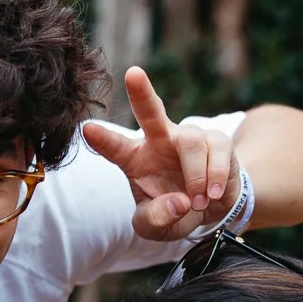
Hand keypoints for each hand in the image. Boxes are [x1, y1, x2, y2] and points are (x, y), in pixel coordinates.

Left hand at [80, 67, 235, 240]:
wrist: (210, 209)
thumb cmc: (174, 212)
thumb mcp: (156, 228)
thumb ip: (156, 220)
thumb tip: (178, 203)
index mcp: (135, 158)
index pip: (115, 147)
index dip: (102, 139)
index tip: (87, 130)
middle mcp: (160, 141)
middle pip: (151, 112)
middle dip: (142, 92)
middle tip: (133, 74)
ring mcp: (188, 137)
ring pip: (189, 140)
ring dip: (194, 175)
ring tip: (196, 201)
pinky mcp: (216, 140)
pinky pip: (216, 148)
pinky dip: (214, 175)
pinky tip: (211, 194)